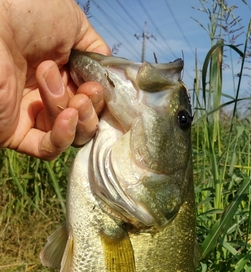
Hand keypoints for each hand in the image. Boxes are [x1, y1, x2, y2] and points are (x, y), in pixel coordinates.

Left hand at [0, 0, 110, 158]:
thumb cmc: (28, 14)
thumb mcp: (73, 24)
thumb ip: (95, 52)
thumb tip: (105, 78)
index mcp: (59, 73)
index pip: (88, 100)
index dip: (98, 99)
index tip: (96, 87)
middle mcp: (45, 96)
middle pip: (82, 121)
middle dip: (89, 110)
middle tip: (84, 94)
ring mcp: (30, 116)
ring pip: (69, 135)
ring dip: (75, 116)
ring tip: (66, 94)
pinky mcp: (17, 133)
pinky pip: (48, 149)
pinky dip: (63, 136)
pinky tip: (68, 117)